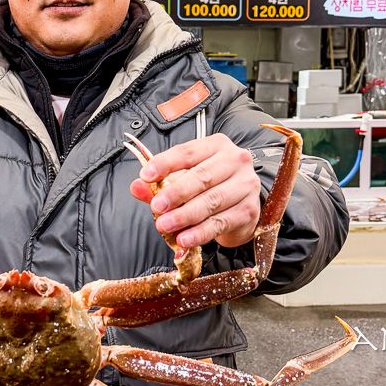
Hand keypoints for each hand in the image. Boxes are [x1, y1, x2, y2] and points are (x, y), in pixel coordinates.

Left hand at [129, 133, 261, 249]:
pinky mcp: (249, 210)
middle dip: (176, 193)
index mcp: (216, 145)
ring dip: (185, 216)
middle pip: (202, 176)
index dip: (165, 163)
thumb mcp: (184, 179)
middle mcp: (235, 160)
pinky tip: (185, 239)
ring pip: (212, 201)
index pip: (187, 152)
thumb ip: (160, 183)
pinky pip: (221, 223)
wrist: (240, 206)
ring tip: (165, 226)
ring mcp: (246, 185)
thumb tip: (136, 186)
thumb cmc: (210, 186)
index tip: (145, 176)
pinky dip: (200, 233)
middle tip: (157, 207)